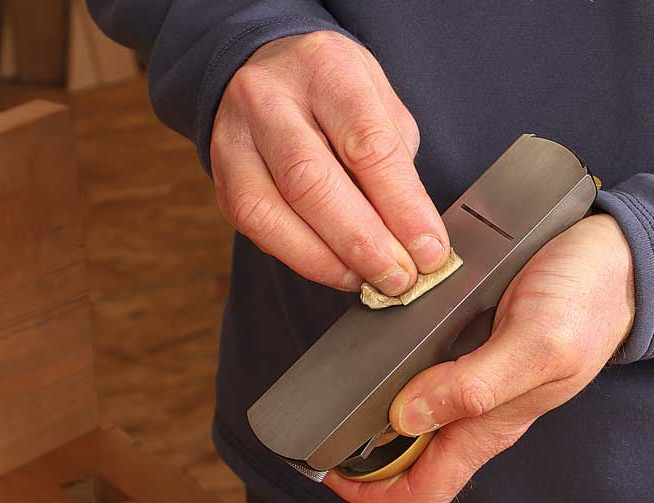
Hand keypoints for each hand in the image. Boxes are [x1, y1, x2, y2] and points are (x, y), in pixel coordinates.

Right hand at [211, 31, 449, 294]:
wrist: (269, 72)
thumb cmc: (337, 96)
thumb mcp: (381, 107)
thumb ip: (398, 168)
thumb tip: (419, 240)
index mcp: (326, 69)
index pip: (368, 146)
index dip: (403, 209)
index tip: (430, 251)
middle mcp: (269, 97)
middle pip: (312, 182)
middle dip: (365, 244)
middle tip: (401, 279)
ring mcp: (235, 137)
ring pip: (272, 212)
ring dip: (331, 261)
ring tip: (372, 281)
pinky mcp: (222, 178)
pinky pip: (258, 230)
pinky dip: (305, 261)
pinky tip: (341, 271)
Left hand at [324, 213, 635, 502]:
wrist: (624, 261)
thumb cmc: (589, 303)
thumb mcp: (536, 344)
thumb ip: (475, 384)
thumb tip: (408, 416)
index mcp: (493, 426)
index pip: (425, 490)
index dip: (376, 495)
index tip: (333, 473)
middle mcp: (481, 412)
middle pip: (412, 462)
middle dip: (364, 458)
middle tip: (321, 427)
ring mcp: (480, 382)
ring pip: (414, 420)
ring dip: (375, 414)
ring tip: (340, 389)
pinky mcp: (480, 347)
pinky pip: (427, 376)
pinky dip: (396, 373)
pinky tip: (381, 347)